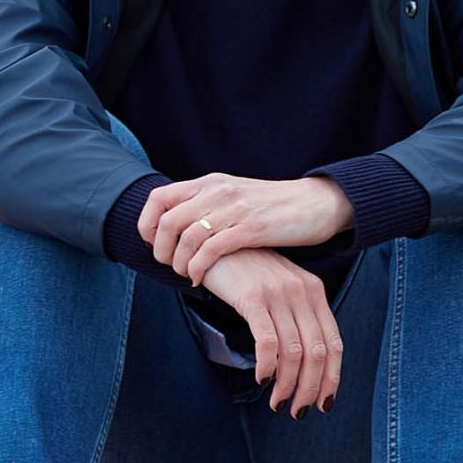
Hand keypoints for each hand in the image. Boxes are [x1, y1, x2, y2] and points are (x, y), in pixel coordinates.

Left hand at [140, 174, 351, 282]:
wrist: (315, 202)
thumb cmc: (271, 205)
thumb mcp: (233, 195)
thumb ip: (205, 204)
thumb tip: (174, 224)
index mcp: (209, 183)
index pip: (158, 198)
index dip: (147, 223)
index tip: (152, 242)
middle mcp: (217, 192)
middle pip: (167, 221)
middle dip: (160, 248)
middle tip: (167, 264)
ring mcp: (234, 209)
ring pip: (186, 237)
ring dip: (178, 262)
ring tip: (185, 273)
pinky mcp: (251, 229)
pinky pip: (211, 250)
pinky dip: (198, 267)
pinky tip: (200, 279)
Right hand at [198, 248, 341, 415]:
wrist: (211, 238)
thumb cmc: (242, 269)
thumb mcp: (276, 287)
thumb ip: (292, 315)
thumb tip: (298, 360)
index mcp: (314, 291)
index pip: (334, 344)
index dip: (331, 378)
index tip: (322, 402)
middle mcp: (302, 292)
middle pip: (317, 353)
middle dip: (310, 389)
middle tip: (297, 411)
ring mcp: (278, 294)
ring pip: (294, 352)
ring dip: (288, 385)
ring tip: (278, 403)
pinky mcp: (253, 297)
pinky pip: (268, 341)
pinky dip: (268, 366)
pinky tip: (262, 379)